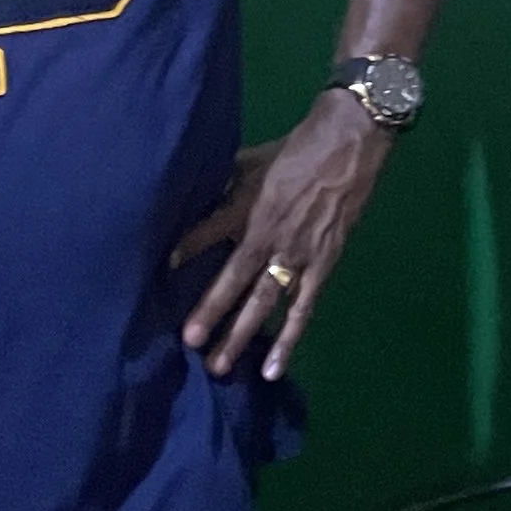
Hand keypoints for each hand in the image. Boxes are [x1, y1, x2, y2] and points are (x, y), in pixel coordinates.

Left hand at [174, 92, 392, 379]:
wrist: (349, 142)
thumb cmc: (296, 148)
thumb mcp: (252, 159)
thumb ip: (224, 183)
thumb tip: (194, 198)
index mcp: (249, 204)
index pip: (208, 232)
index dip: (185, 251)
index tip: (161, 272)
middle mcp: (269, 234)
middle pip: (234, 278)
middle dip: (210, 310)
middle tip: (188, 341)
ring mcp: (297, 253)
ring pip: (265, 301)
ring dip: (241, 334)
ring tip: (218, 366)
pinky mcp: (322, 264)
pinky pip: (302, 308)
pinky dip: (288, 338)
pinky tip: (273, 368)